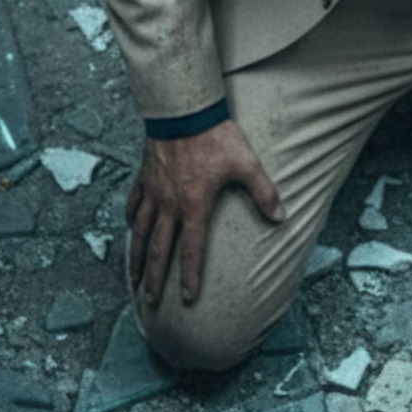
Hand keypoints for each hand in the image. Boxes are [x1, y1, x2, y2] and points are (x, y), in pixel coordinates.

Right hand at [127, 117, 284, 307]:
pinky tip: (130, 229)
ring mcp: (153, 191)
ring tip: (133, 277)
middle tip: (150, 301)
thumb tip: (281, 216)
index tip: (187, 299)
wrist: (183, 110)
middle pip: (159, 249)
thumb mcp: (246, 163)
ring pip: (139, 232)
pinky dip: (130, 220)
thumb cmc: (216, 136)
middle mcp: (169, 204)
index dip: (190, 277)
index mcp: (194, 205)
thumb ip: (264, 192)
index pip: (192, 250)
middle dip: (155, 278)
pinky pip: (133, 204)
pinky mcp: (144, 176)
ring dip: (136, 257)